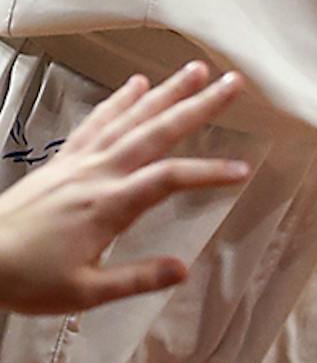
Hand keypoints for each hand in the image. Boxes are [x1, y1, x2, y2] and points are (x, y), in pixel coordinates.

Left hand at [0, 65, 248, 312]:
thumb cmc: (28, 280)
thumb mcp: (84, 292)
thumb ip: (136, 278)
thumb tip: (184, 269)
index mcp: (109, 205)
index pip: (170, 179)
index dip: (208, 172)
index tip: (241, 170)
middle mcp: (98, 173)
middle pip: (156, 132)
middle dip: (197, 107)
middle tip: (232, 84)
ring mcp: (79, 161)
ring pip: (130, 118)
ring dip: (165, 92)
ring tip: (195, 70)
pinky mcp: (63, 160)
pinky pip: (97, 122)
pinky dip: (119, 100)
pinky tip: (136, 84)